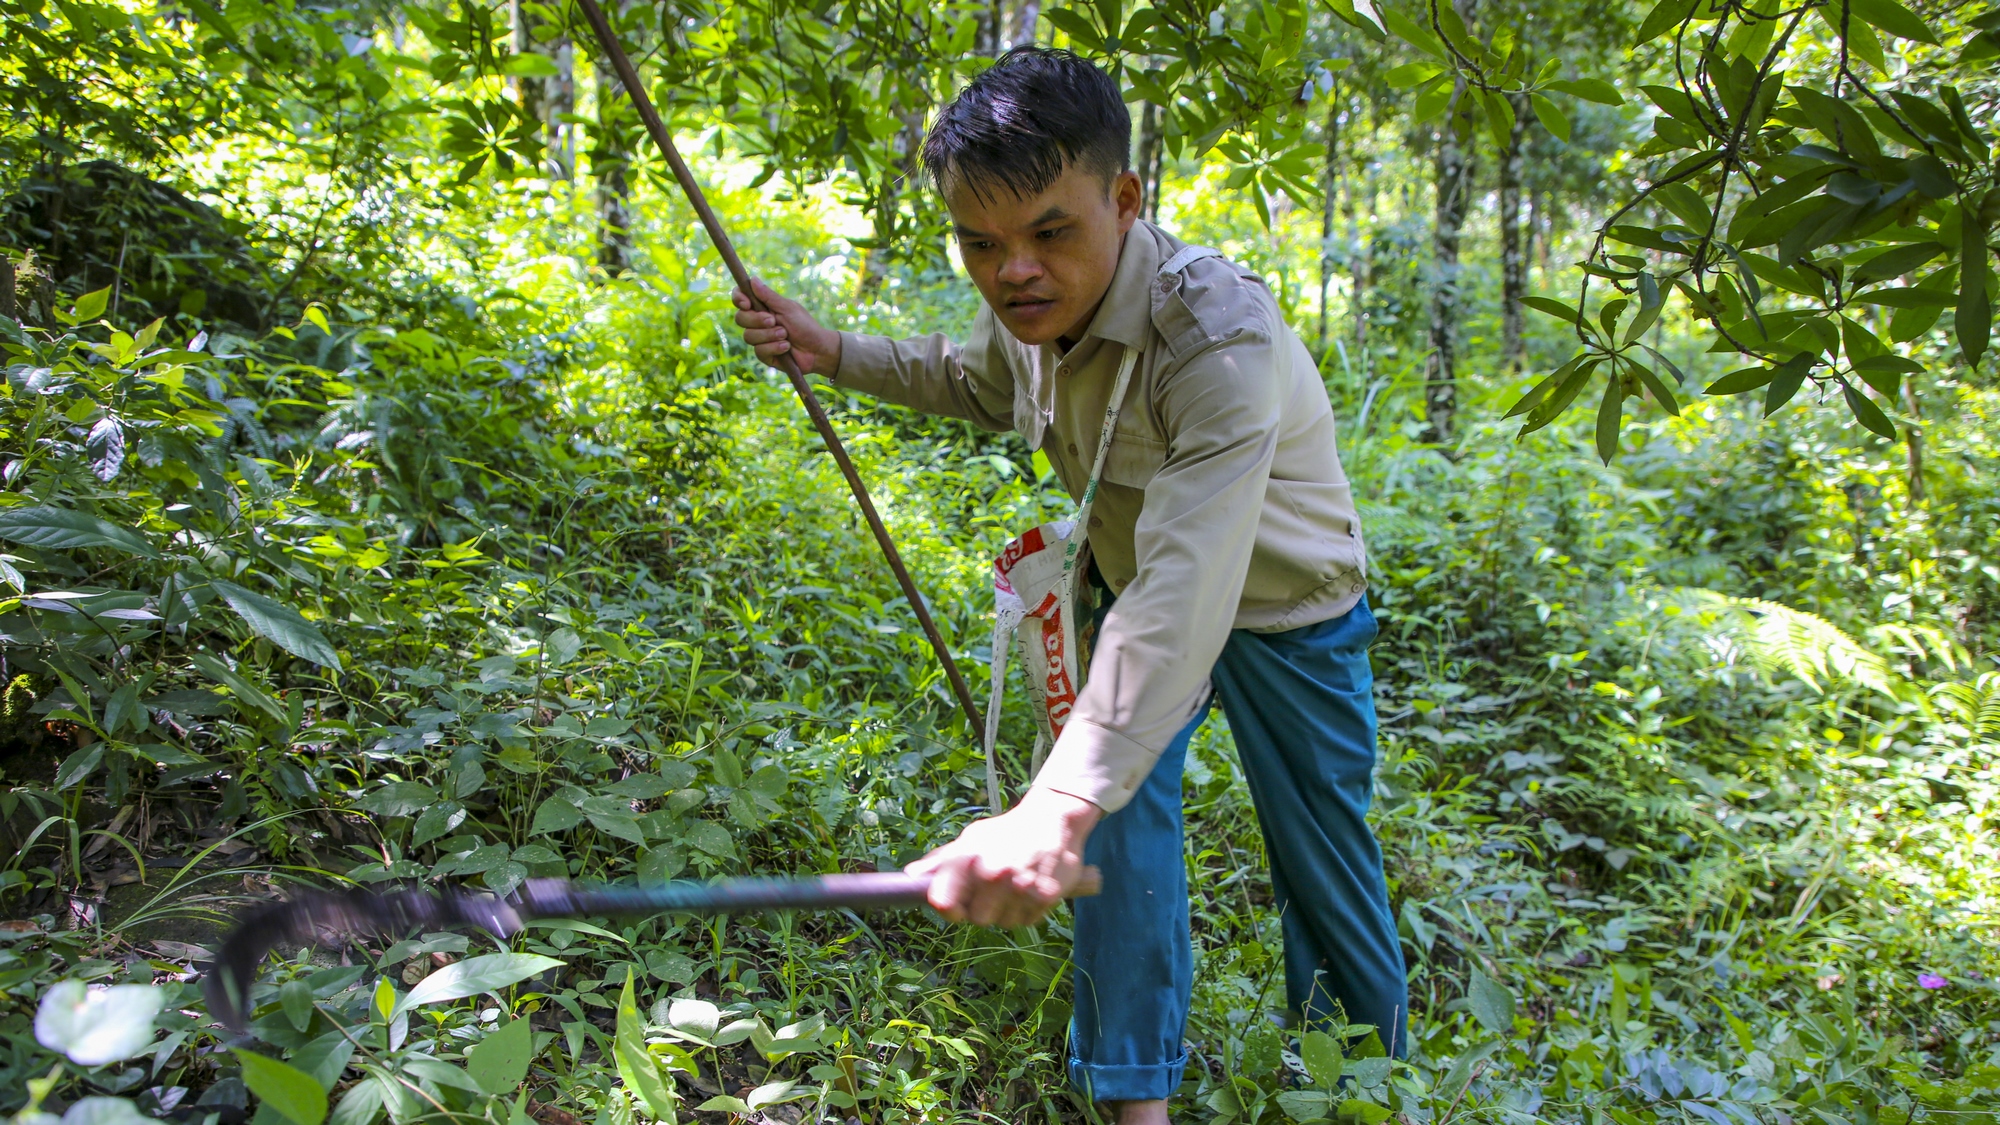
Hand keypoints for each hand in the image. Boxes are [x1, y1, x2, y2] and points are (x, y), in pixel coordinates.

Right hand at [731, 278, 839, 376]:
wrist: (818, 349)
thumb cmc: (805, 326)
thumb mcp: (787, 308)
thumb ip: (769, 296)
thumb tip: (752, 279)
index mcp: (762, 307)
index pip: (740, 299)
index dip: (738, 299)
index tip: (747, 303)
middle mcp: (757, 322)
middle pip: (740, 318)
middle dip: (757, 320)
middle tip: (774, 321)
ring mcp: (760, 339)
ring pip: (749, 336)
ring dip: (769, 335)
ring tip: (786, 335)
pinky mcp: (764, 355)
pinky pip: (759, 351)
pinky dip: (774, 347)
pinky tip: (787, 347)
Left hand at [905, 788, 1101, 926]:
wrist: (1054, 818)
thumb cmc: (1006, 830)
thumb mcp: (972, 838)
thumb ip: (942, 860)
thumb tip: (911, 876)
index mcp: (968, 858)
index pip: (944, 903)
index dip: (948, 909)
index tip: (955, 906)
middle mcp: (992, 873)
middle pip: (977, 919)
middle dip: (983, 909)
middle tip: (994, 890)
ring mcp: (1020, 885)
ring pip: (1004, 923)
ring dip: (1008, 911)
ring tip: (1015, 886)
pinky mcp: (1045, 895)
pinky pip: (1027, 921)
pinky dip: (1030, 910)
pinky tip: (1031, 889)